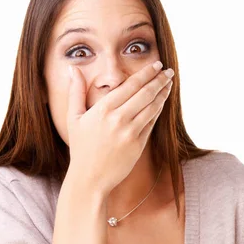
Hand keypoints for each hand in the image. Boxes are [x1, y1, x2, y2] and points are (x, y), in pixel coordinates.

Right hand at [66, 61, 173, 195]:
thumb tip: (74, 69)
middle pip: (145, 93)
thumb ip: (76, 92)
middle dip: (159, 80)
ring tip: (169, 84)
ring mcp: (130, 132)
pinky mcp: (138, 145)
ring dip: (163, 93)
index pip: (131, 85)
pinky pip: (151, 123)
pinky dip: (159, 110)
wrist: (89, 178)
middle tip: (168, 71)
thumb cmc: (80, 148)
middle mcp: (118, 119)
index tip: (156, 65)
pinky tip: (162, 102)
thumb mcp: (74, 118)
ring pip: (152, 107)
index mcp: (103, 109)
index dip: (146, 73)